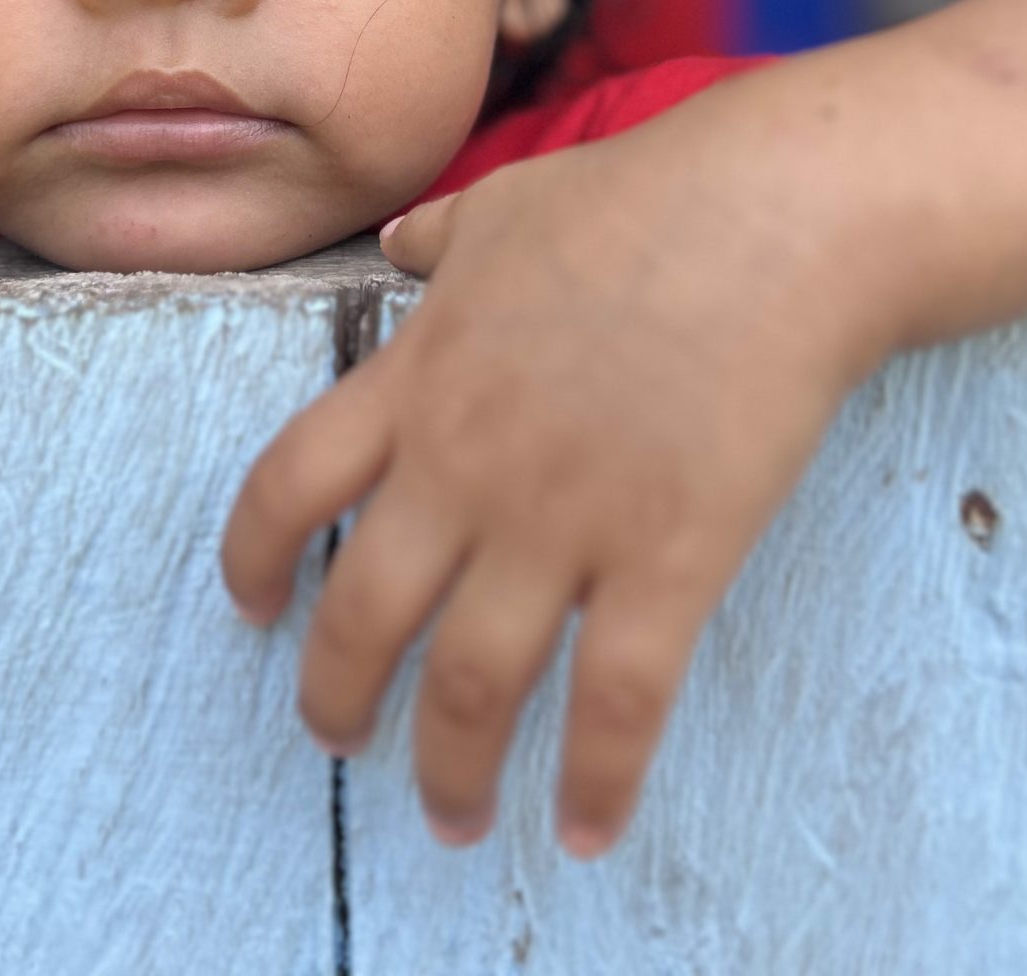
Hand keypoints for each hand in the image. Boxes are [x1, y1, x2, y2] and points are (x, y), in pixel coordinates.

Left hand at [219, 115, 885, 857]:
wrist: (777, 215)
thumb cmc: (647, 197)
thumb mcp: (508, 200)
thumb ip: (440, 240)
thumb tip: (399, 240)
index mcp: (419, 377)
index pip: (286, 485)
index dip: (251, 559)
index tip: (249, 608)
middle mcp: (468, 462)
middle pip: (362, 611)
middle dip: (335, 696)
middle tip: (335, 739)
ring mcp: (564, 518)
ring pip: (474, 682)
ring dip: (449, 768)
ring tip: (448, 815)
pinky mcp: (668, 558)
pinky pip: (618, 701)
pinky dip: (598, 782)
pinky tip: (586, 828)